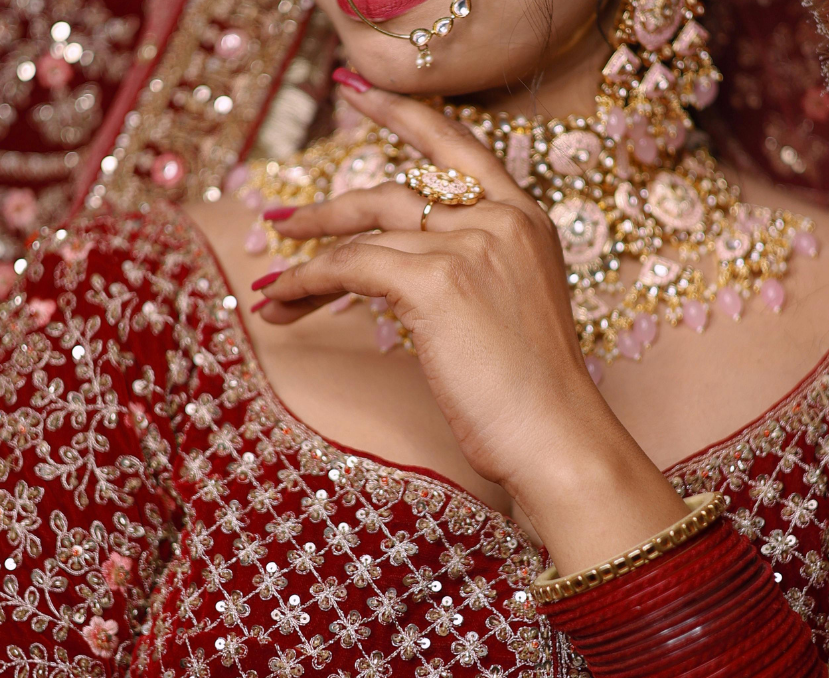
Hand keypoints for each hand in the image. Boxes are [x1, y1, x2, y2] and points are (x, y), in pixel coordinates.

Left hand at [255, 75, 686, 570]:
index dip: (406, 116)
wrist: (556, 432)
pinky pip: (350, 266)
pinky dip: (307, 284)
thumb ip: (477, 275)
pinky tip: (281, 303)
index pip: (458, 147)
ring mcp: (468, 243)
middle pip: (394, 191)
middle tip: (286, 219)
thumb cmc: (536, 394)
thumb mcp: (514, 313)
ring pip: (364, 232)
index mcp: (526, 221)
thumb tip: (410, 277)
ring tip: (272, 285)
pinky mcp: (436, 280)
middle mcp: (499, 218)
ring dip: (309, 259)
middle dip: (331, 208)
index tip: (363, 95)